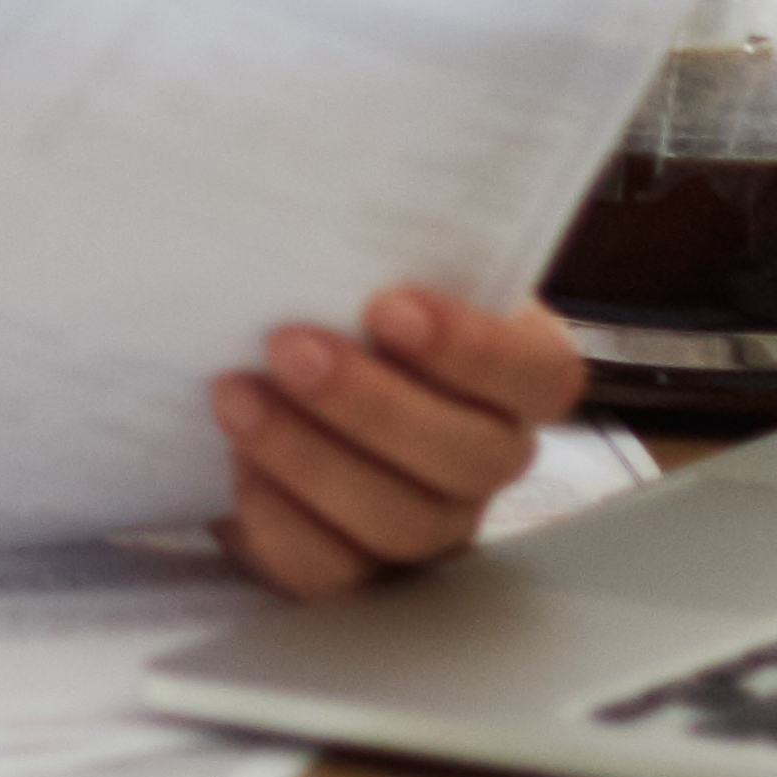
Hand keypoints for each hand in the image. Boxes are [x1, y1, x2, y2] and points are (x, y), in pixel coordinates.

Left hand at [210, 285, 587, 598]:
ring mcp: (428, 523)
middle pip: (469, 459)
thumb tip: (337, 207)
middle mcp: (485, 457)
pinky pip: (328, 569)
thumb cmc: (338, 303)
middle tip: (288, 347)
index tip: (389, 306)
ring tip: (236, 397)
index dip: (475, 350)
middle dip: (372, 405)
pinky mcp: (355, 569)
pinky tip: (235, 463)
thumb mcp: (368, 267)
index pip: (541, 376)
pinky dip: (277, 515)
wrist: (269, 370)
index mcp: (515, 375)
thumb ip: (375, 252)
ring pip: (399, 521)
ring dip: (309, 457)